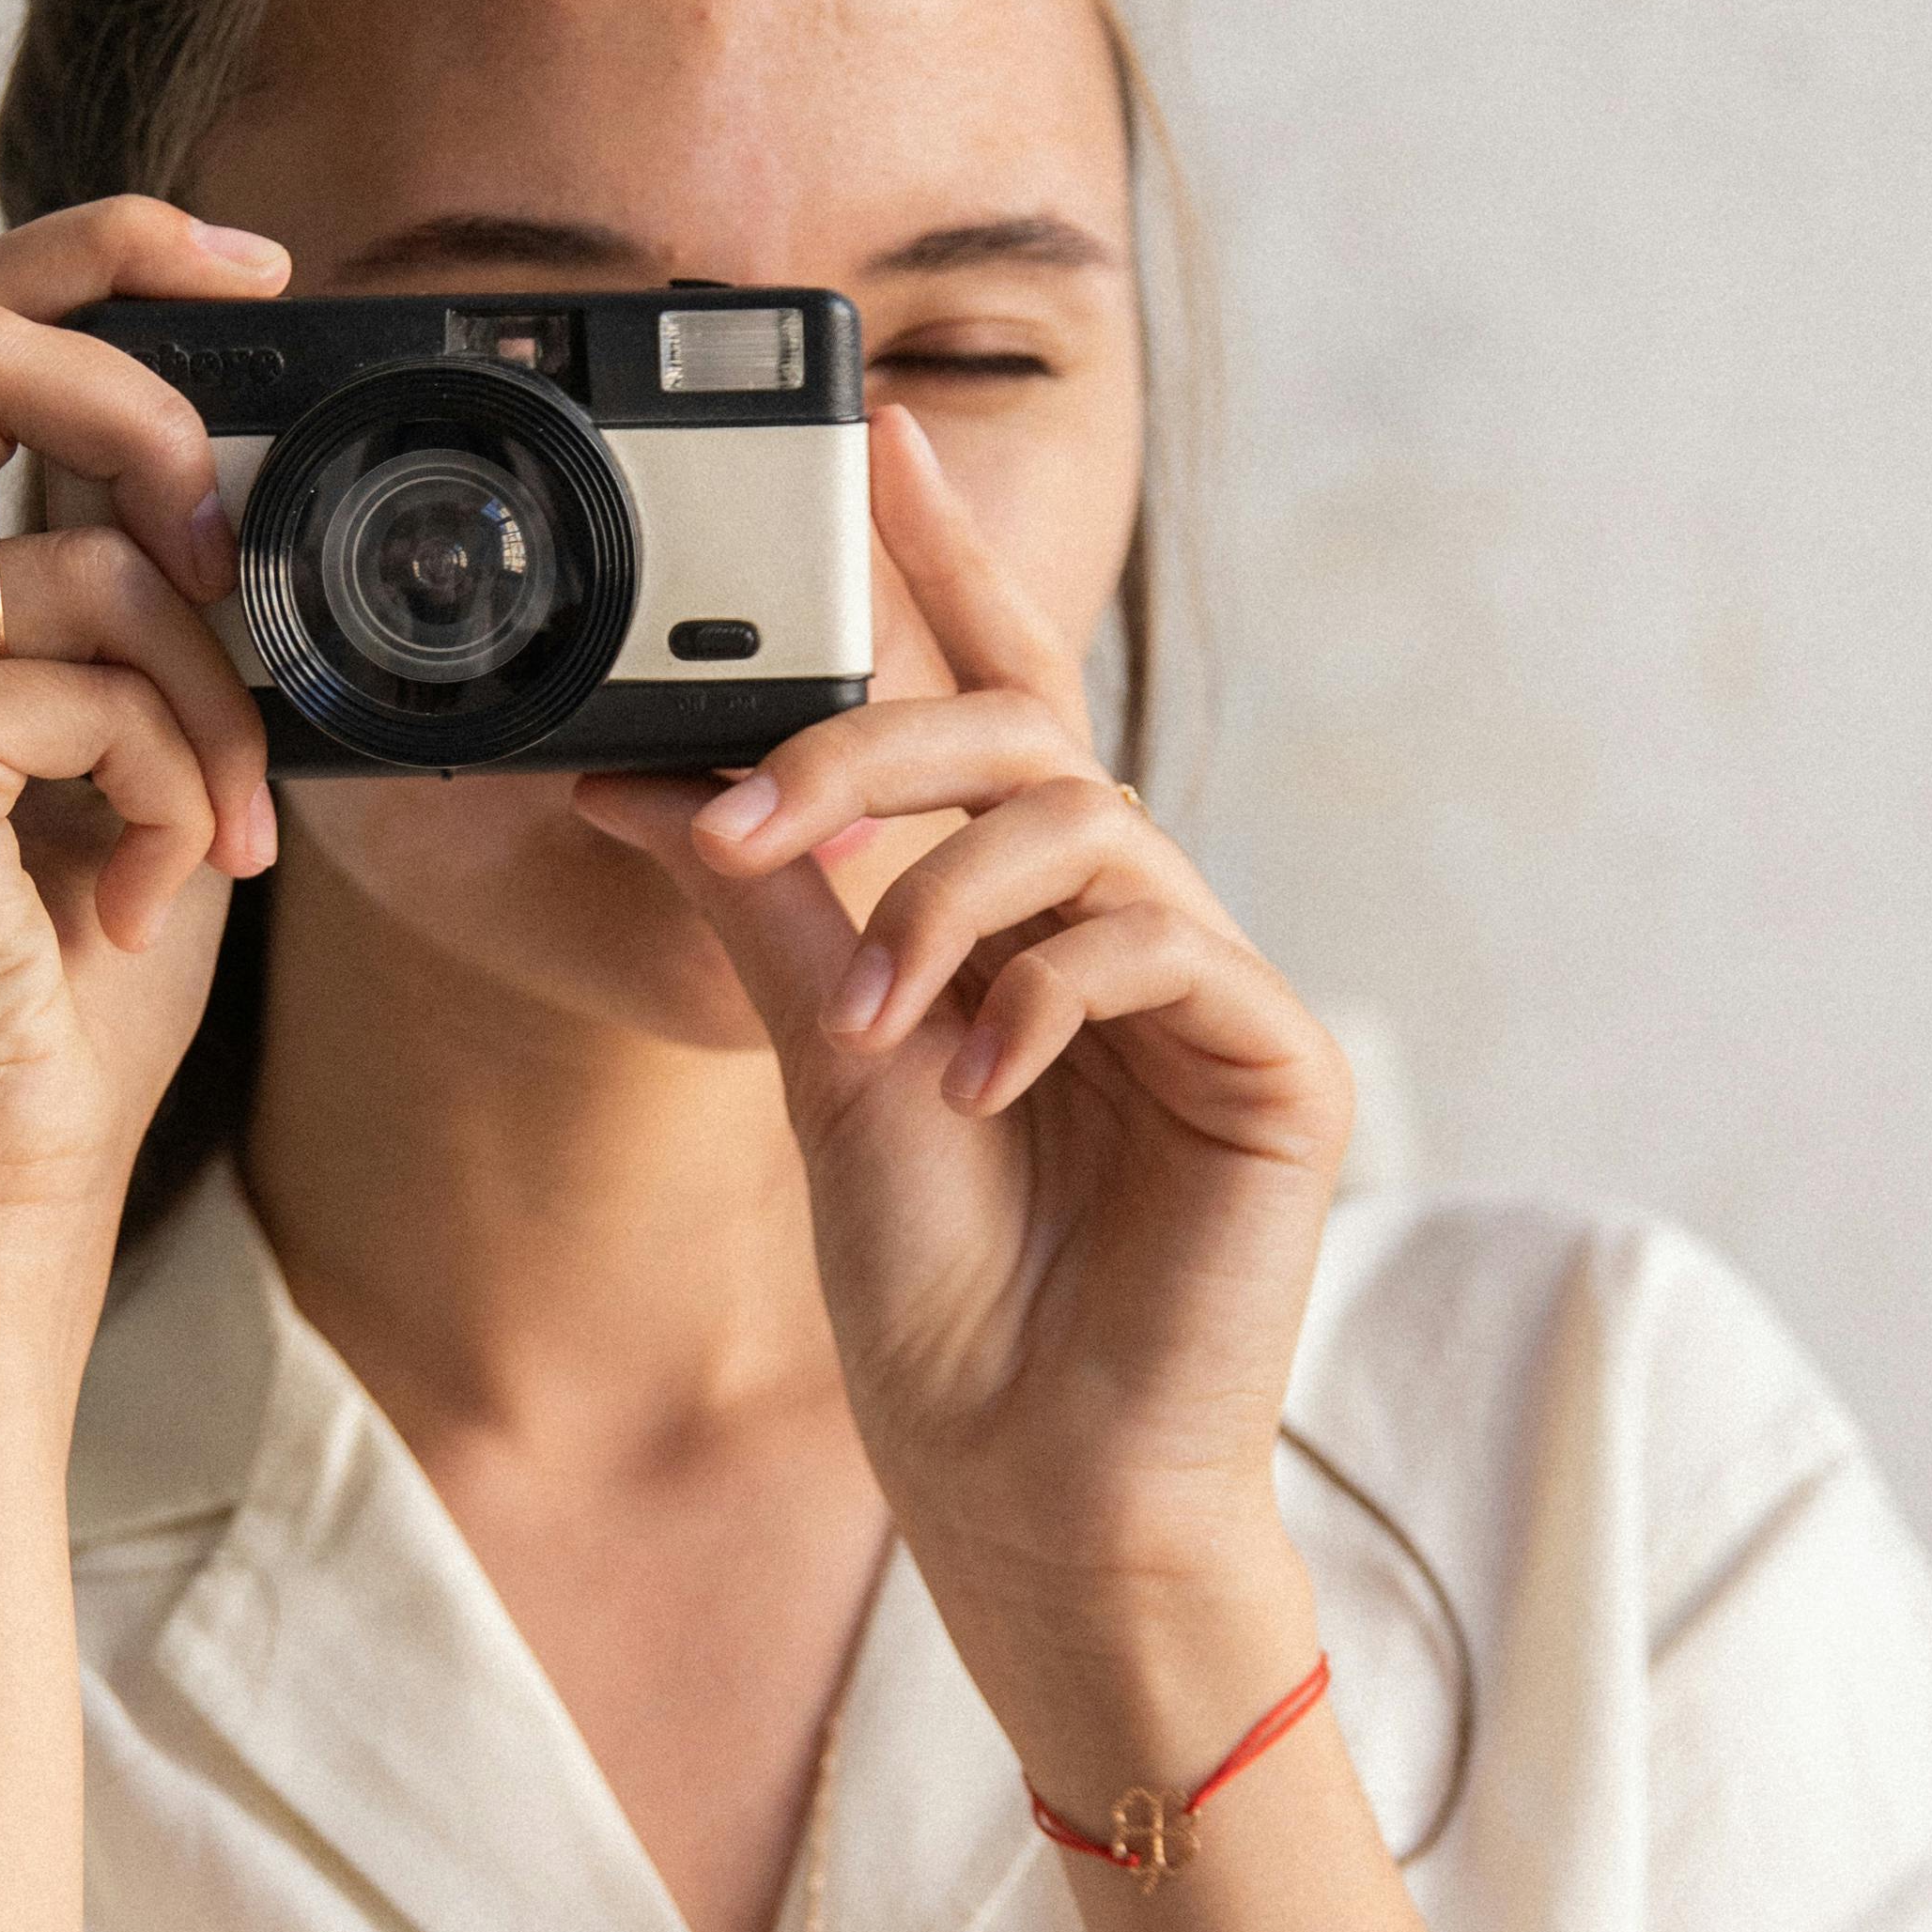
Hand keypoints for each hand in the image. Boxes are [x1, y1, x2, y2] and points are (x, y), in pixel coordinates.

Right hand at [0, 201, 284, 1248]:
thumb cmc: (60, 975)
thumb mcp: (125, 732)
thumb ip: (139, 588)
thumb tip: (238, 460)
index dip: (104, 256)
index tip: (252, 268)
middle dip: (150, 409)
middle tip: (241, 546)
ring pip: (82, 555)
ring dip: (211, 694)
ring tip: (218, 829)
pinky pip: (91, 682)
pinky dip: (171, 779)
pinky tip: (147, 886)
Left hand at [573, 408, 1353, 1736]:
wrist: (1033, 1496)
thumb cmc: (943, 1311)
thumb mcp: (821, 1076)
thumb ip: (777, 913)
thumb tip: (652, 774)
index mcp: (1026, 918)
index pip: (993, 699)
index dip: (944, 562)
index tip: (873, 436)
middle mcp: (1132, 927)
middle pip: (1031, 734)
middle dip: (884, 742)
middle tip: (757, 810)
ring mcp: (1215, 990)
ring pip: (1085, 826)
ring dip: (943, 902)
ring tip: (869, 1033)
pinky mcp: (1280, 1063)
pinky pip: (1159, 940)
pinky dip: (1041, 986)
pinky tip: (969, 1076)